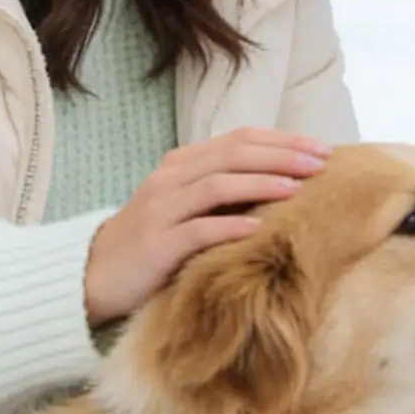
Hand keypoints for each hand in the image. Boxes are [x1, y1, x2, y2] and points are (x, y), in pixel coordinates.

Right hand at [83, 127, 328, 326]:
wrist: (92, 275)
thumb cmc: (154, 242)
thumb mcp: (187, 207)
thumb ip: (223, 191)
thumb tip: (287, 184)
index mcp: (183, 162)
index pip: (240, 138)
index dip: (282, 139)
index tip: (321, 148)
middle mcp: (171, 177)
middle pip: (234, 154)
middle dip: (282, 155)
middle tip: (320, 163)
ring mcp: (161, 209)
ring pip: (217, 185)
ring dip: (261, 184)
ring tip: (298, 189)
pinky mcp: (155, 245)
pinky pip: (197, 230)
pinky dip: (229, 226)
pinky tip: (257, 230)